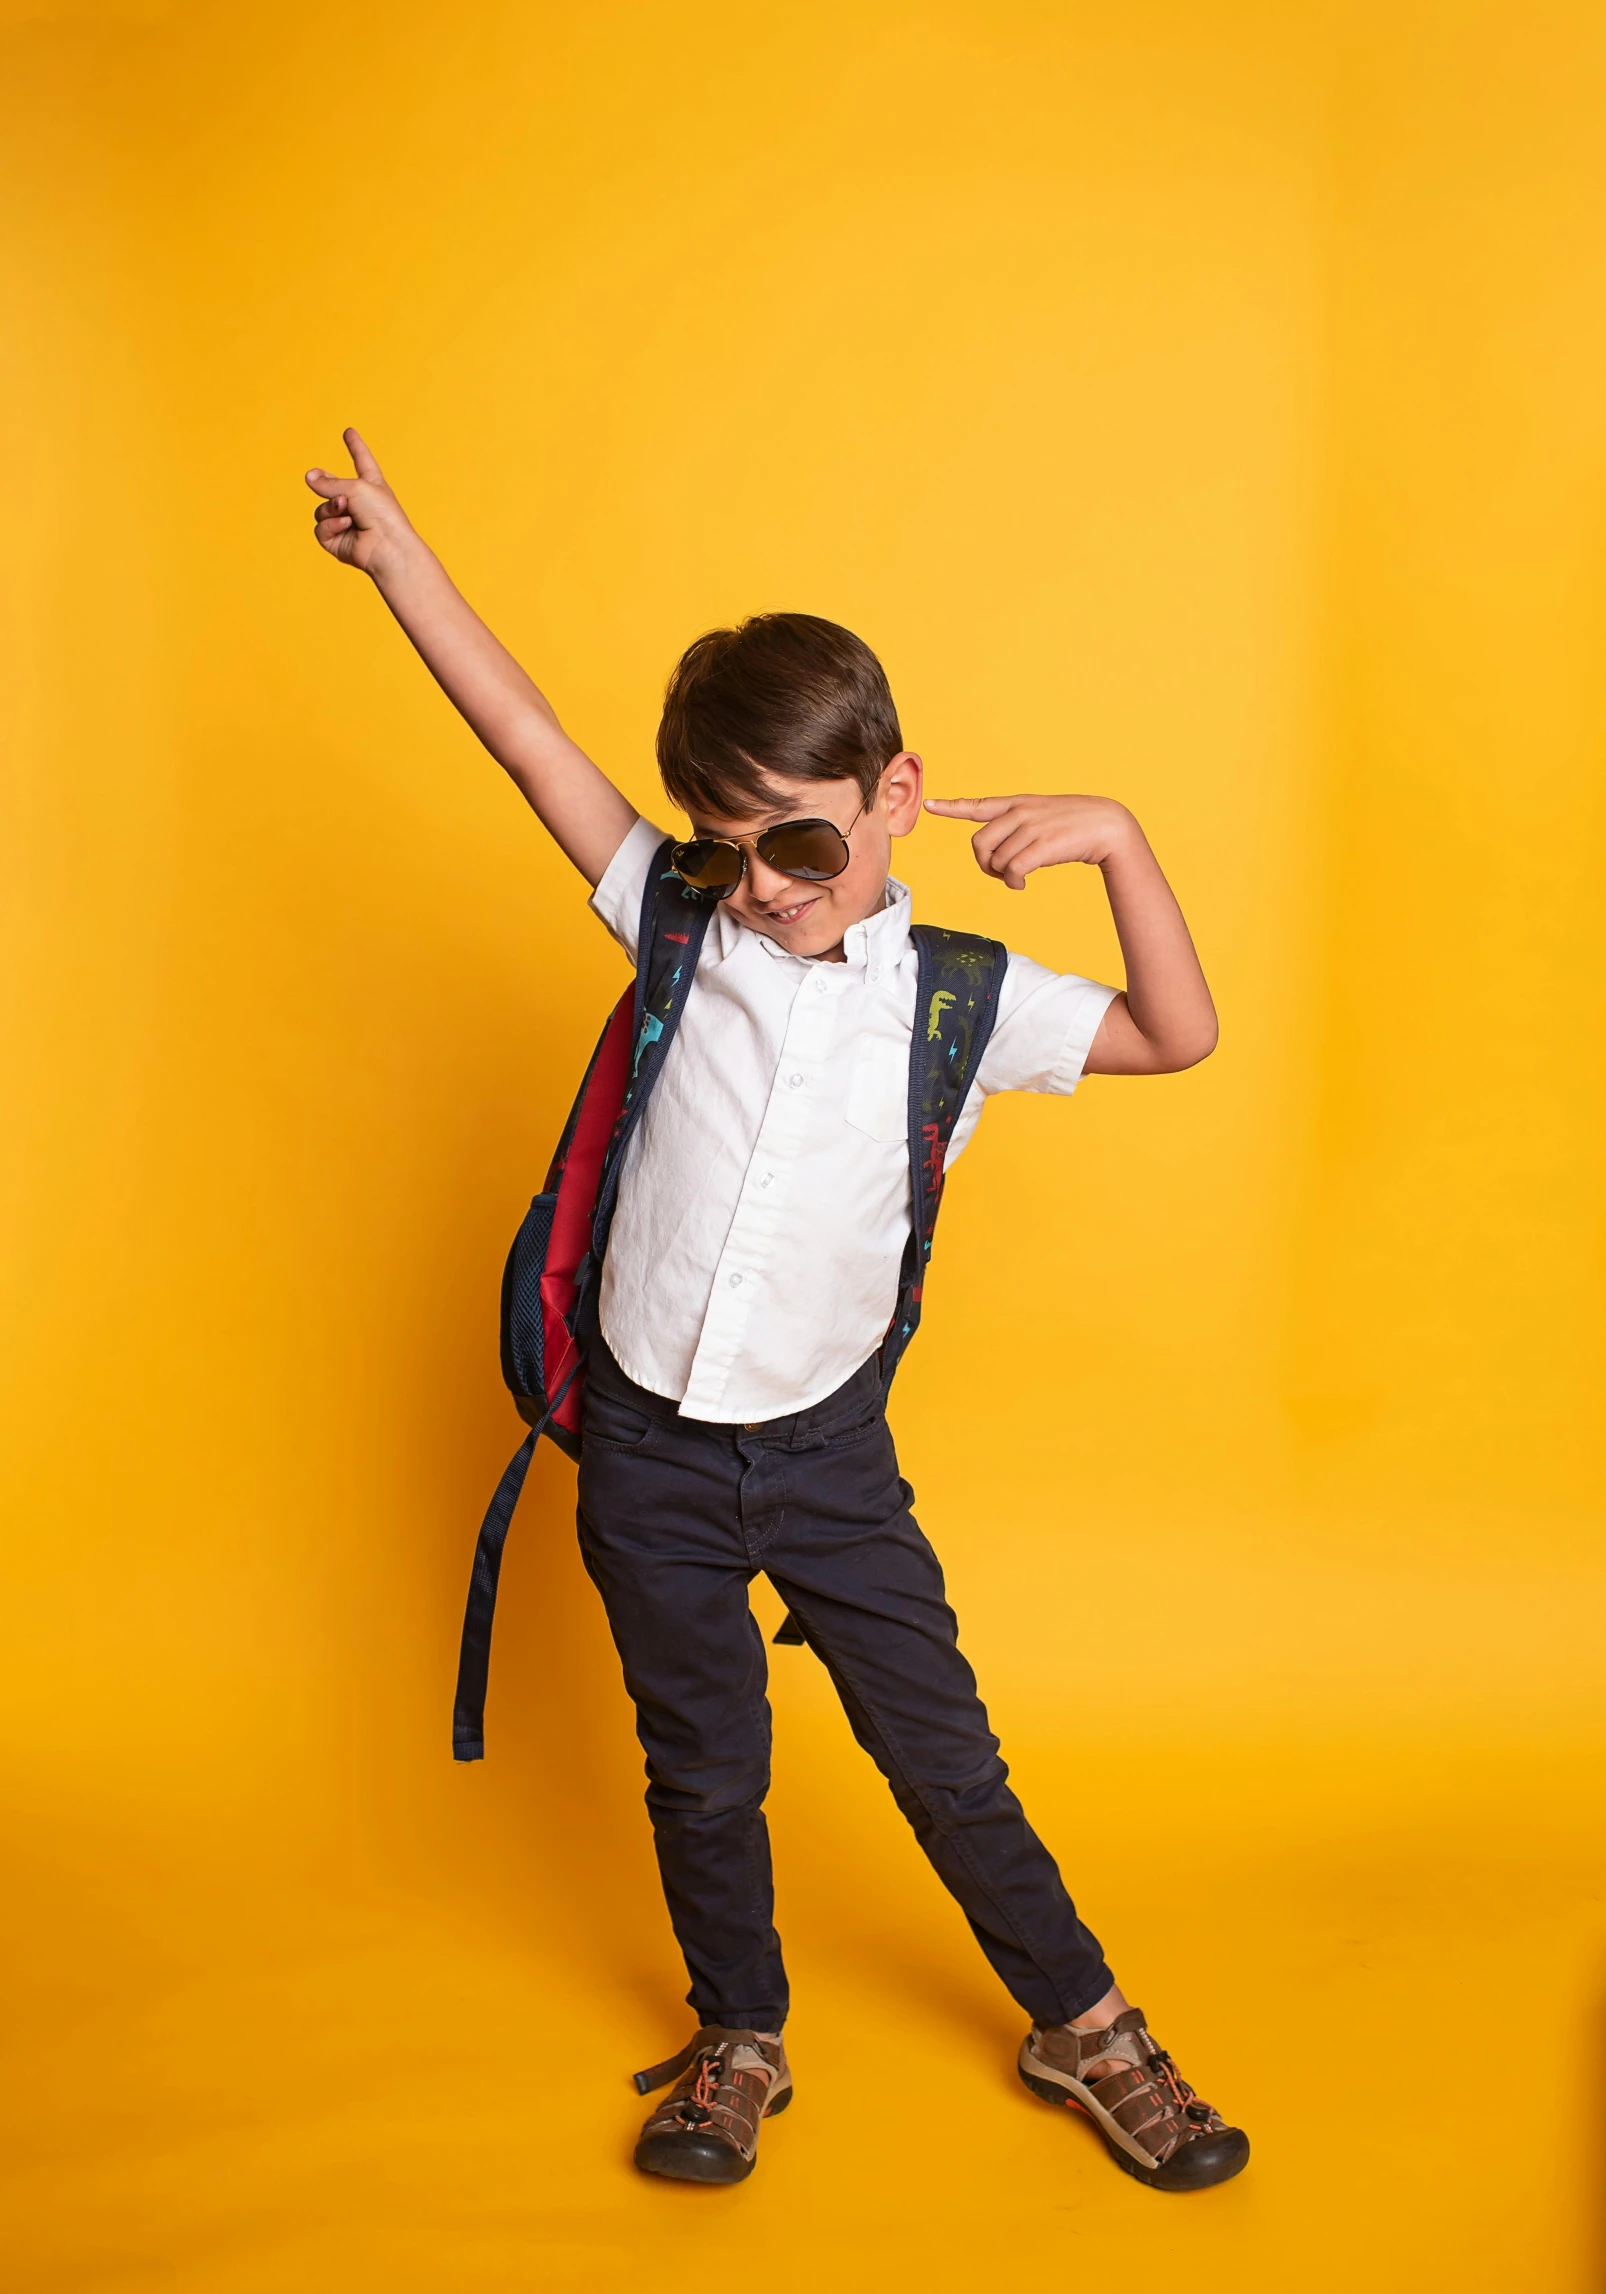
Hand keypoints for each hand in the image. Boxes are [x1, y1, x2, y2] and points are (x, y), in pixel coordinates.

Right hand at [304, 428, 417, 579]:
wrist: (387, 546)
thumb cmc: (382, 514)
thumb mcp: (356, 487)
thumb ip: (330, 482)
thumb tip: (308, 477)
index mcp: (371, 484)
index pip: (361, 459)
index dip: (355, 445)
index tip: (349, 432)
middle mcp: (358, 502)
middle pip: (332, 487)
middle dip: (328, 486)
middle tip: (331, 489)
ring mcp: (346, 522)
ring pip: (322, 509)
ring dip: (332, 508)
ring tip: (348, 512)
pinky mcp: (336, 540)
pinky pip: (320, 528)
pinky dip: (331, 525)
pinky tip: (346, 526)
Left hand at [923, 793, 1134, 889]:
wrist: (1107, 825)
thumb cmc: (1075, 826)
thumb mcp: (1043, 817)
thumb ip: (1018, 828)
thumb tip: (999, 857)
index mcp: (1017, 803)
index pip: (978, 805)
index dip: (951, 807)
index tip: (929, 805)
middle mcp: (1020, 812)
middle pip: (979, 843)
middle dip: (984, 864)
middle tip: (999, 873)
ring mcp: (1031, 827)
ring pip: (996, 860)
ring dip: (1002, 877)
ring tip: (1018, 879)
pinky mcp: (1041, 845)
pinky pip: (1012, 870)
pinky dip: (1013, 883)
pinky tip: (1023, 884)